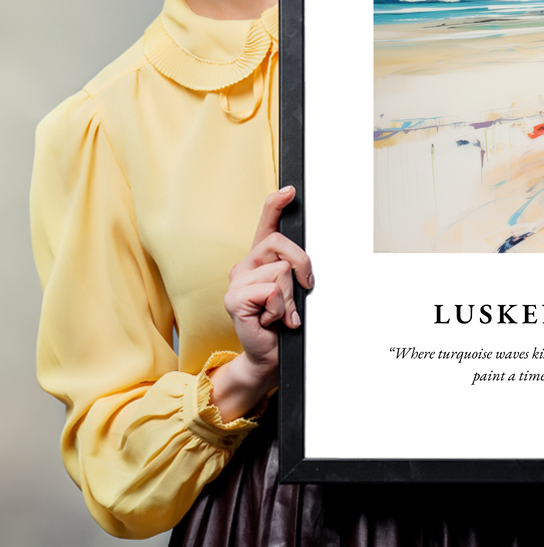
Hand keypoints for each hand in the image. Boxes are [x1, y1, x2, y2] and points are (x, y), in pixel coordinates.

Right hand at [209, 186, 313, 420]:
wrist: (269, 355)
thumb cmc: (282, 323)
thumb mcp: (294, 291)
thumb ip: (295, 271)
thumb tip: (305, 263)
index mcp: (260, 259)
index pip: (266, 224)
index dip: (276, 204)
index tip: (290, 191)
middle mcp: (245, 265)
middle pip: (281, 244)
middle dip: (302, 266)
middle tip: (303, 290)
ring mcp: (237, 281)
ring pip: (281, 271)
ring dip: (290, 297)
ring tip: (281, 313)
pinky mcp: (234, 299)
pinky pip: (271, 291)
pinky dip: (280, 309)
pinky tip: (271, 320)